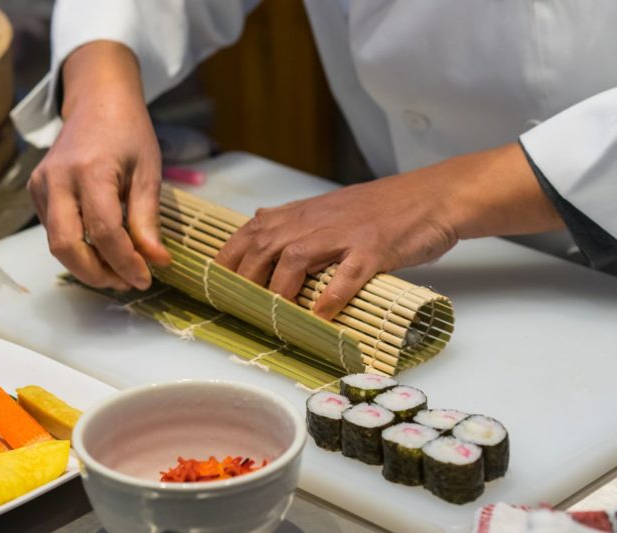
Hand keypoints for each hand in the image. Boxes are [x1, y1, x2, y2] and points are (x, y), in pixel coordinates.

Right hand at [28, 42, 169, 290]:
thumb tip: (156, 261)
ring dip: (87, 266)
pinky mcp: (35, 191)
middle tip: (127, 282)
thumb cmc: (129, 133)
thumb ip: (147, 219)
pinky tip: (103, 249)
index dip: (125, 262)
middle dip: (97, 274)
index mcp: (90, 170)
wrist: (97, 101)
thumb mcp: (148, 172)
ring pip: (57, 244)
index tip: (146, 278)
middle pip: (67, 246)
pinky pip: (54, 232)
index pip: (104, 231)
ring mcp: (40, 185)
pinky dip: (78, 249)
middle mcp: (57, 179)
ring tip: (119, 271)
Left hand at [215, 143, 563, 318]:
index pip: (250, 232)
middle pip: (265, 247)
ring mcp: (344, 234)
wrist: (430, 197)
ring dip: (280, 289)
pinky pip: (348, 273)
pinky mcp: (374, 249)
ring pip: (297, 259)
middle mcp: (315, 221)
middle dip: (245, 279)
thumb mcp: (328, 208)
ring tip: (274, 316)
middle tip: (237, 308)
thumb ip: (293, 219)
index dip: (228, 258)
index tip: (213, 283)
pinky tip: (321, 315)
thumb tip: (258, 223)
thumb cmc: (378, 209)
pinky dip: (331, 294)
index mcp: (302, 214)